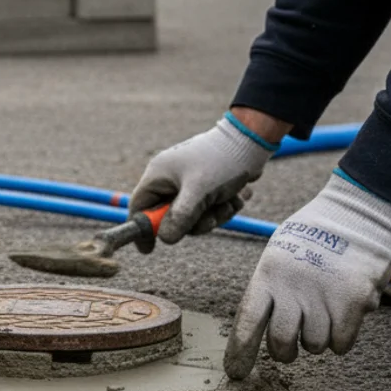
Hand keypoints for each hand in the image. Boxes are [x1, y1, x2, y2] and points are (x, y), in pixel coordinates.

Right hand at [128, 112, 278, 251]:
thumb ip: (180, 216)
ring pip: (194, 216)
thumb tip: (165, 239)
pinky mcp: (206, 186)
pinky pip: (209, 209)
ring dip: (215, 214)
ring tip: (230, 199)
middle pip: (170, 217)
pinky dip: (224, 206)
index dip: (142, 229)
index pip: (139, 206)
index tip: (148, 250)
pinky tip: (237, 194)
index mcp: (158, 175)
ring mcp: (188, 183)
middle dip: (195, 221)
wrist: (251, 141)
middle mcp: (170, 180)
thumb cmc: (221, 160)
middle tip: (210, 217)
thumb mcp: (199, 191)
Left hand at [225, 172, 390, 378]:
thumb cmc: (310, 239)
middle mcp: (292, 288)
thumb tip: (259, 328)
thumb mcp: (277, 258)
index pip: (248, 320)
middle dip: (284, 352)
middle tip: (289, 346)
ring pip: (314, 346)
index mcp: (267, 276)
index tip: (236, 372)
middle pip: (282, 343)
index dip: (241, 350)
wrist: (352, 217)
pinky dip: (342, 339)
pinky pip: (341, 343)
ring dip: (317, 339)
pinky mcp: (352, 301)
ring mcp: (323, 295)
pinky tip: (341, 317)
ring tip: (321, 313)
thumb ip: (269, 291)